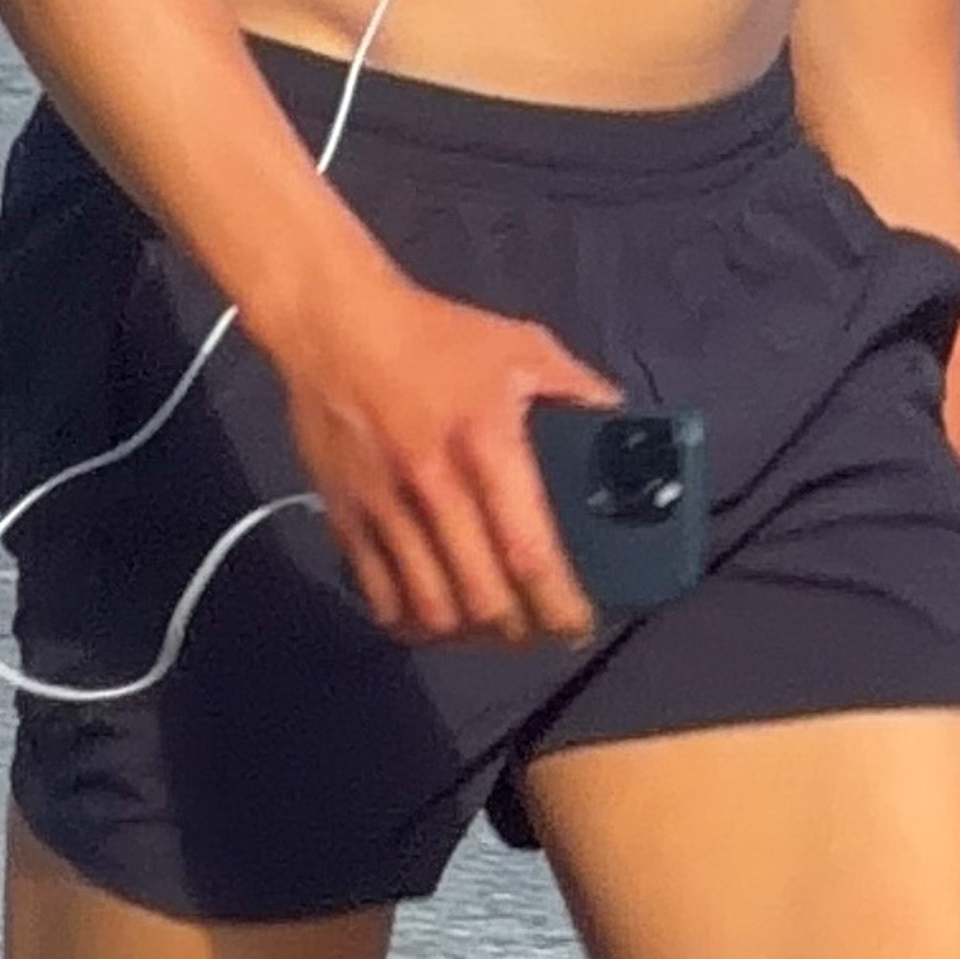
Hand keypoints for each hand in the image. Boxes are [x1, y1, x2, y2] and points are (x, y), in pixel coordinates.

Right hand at [268, 265, 624, 649]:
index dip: (559, 605)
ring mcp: (387, 508)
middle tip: (541, 628)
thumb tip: (622, 421)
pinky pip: (379, 595)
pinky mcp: (346, 517)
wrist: (337, 324)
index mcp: (489, 446)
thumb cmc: (437, 336)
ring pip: (431, 608)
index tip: (580, 625)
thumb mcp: (521, 345)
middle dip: (520, 631)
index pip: (529, 552)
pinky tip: (433, 618)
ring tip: (493, 629)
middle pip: (483, 598)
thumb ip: (575, 387)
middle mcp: (438, 488)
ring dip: (469, 634)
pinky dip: (411, 621)